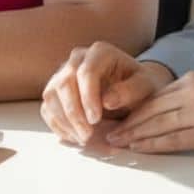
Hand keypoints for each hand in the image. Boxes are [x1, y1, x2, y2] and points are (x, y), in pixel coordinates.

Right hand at [40, 41, 174, 144]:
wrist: (132, 90)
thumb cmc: (139, 86)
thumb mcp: (145, 87)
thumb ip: (130, 91)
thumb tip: (107, 101)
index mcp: (100, 52)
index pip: (86, 72)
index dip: (88, 98)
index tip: (96, 120)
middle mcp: (78, 58)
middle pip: (64, 84)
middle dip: (74, 114)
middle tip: (87, 137)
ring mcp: (63, 73)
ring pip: (51, 96)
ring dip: (64, 122)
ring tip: (83, 141)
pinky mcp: (56, 90)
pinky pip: (48, 108)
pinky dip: (58, 126)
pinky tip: (75, 138)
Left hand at [103, 73, 193, 153]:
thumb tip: (173, 107)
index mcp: (193, 80)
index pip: (155, 96)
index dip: (134, 108)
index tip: (118, 117)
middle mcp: (192, 93)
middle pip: (150, 109)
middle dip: (127, 122)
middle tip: (106, 131)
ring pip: (157, 124)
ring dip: (134, 135)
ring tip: (116, 142)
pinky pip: (173, 140)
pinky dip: (153, 145)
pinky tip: (140, 148)